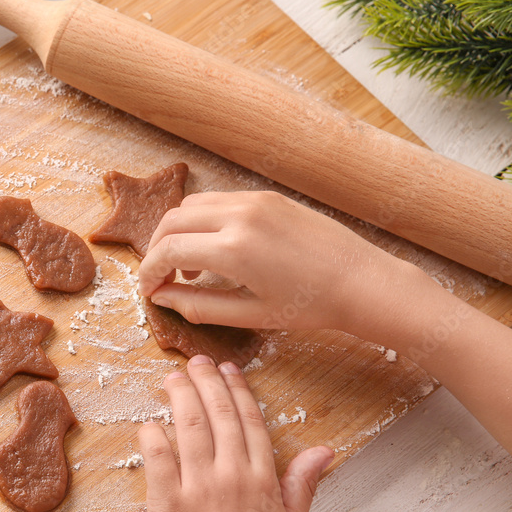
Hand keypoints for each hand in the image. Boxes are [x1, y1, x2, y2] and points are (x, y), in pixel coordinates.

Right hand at [137, 191, 419, 336]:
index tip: (149, 291)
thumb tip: (163, 298)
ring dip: (178, 232)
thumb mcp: (249, 315)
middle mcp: (239, 215)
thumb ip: (198, 306)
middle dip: (157, 250)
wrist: (362, 281)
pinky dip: (203, 221)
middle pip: (171, 221)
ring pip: (191, 205)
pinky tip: (216, 249)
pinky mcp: (267, 196)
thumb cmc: (310, 306)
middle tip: (162, 279)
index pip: (167, 251)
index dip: (149, 273)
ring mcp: (254, 200)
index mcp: (234, 249)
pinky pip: (218, 201)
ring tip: (190, 266)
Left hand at [138, 355, 333, 511]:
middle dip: (205, 382)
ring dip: (178, 397)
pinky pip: (157, 459)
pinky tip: (149, 421)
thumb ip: (303, 484)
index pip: (249, 421)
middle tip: (195, 362)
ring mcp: (198, 490)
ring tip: (171, 378)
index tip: (228, 370)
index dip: (237, 391)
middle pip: (217, 415)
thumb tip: (323, 451)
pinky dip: (152, 435)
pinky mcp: (166, 507)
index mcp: (263, 480)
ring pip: (188, 428)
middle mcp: (232, 478)